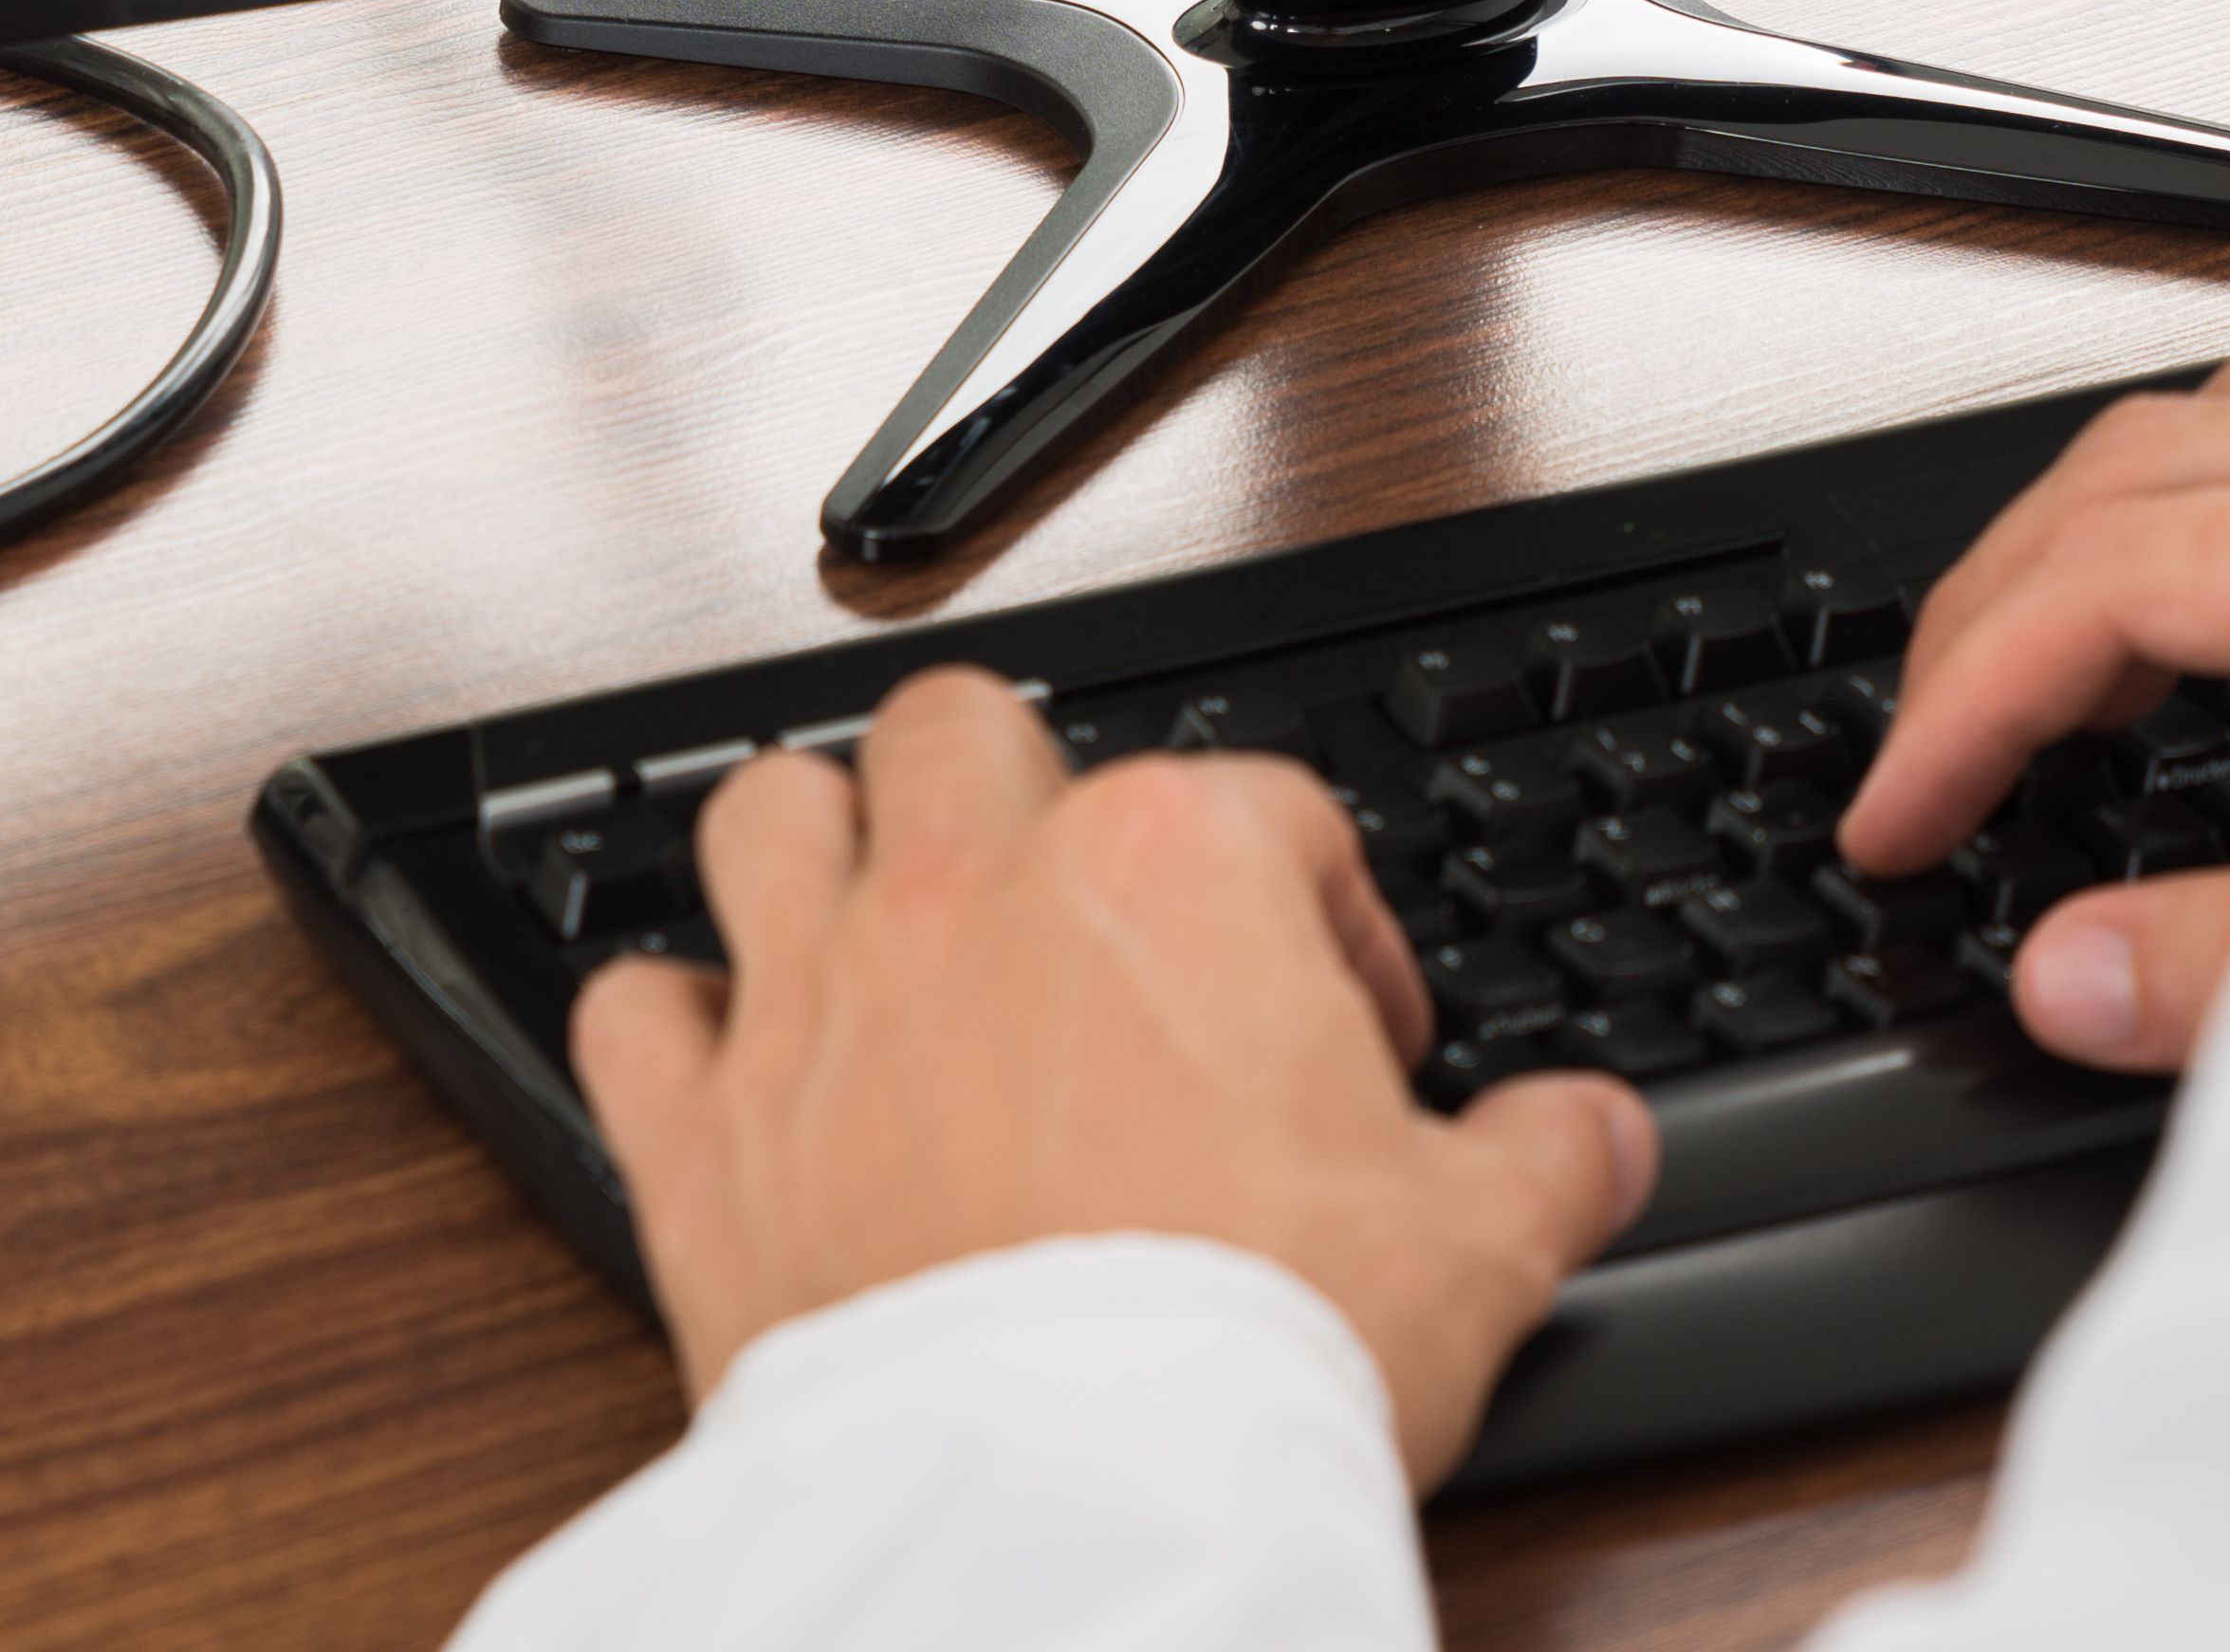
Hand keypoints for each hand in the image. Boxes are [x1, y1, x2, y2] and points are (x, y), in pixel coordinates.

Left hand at [569, 665, 1661, 1481]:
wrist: (1077, 1497)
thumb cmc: (1251, 1347)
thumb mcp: (1476, 1248)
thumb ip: (1546, 1159)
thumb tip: (1593, 1138)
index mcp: (1174, 870)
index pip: (1264, 812)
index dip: (1319, 915)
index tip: (1337, 1028)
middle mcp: (977, 891)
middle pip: (968, 730)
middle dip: (1013, 791)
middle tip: (1071, 905)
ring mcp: (824, 998)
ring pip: (770, 810)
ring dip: (815, 853)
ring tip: (880, 927)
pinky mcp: (709, 1135)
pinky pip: (636, 1012)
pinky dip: (670, 1029)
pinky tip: (730, 1069)